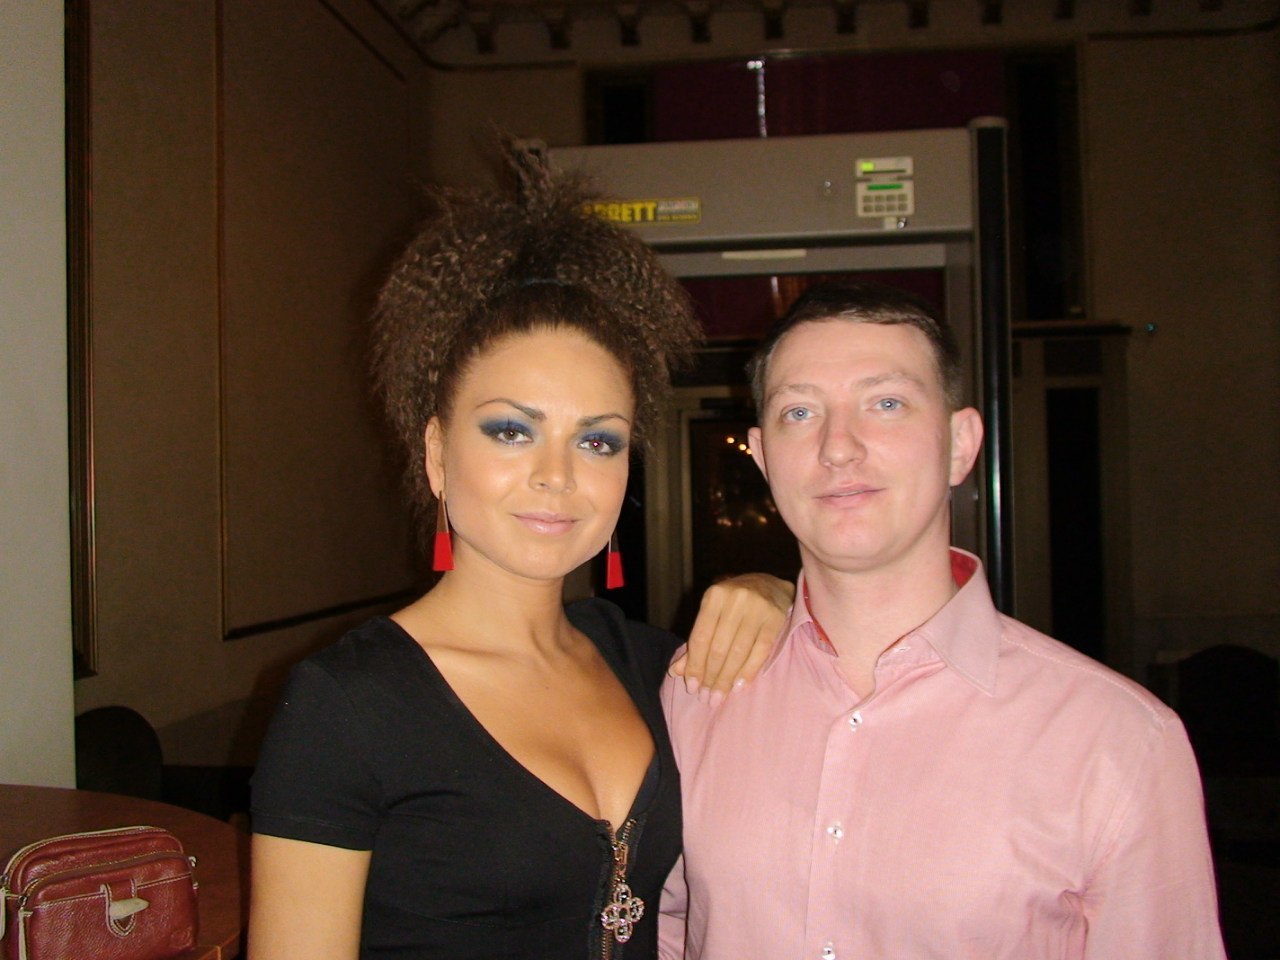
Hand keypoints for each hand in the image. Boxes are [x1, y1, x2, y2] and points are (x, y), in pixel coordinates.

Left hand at [670, 573, 793, 702]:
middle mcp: (735, 599)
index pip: (700, 637)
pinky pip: (760, 651)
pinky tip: (739, 686)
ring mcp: (757, 608)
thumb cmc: (734, 605)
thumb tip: (675, 672)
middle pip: (719, 647)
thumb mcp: (712, 616)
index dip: (695, 665)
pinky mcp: (775, 618)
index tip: (692, 687)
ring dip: (727, 678)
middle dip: (711, 676)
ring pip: (738, 651)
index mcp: (714, 596)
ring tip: (720, 697)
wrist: (771, 586)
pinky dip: (748, 671)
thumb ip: (696, 643)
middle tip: (707, 698)